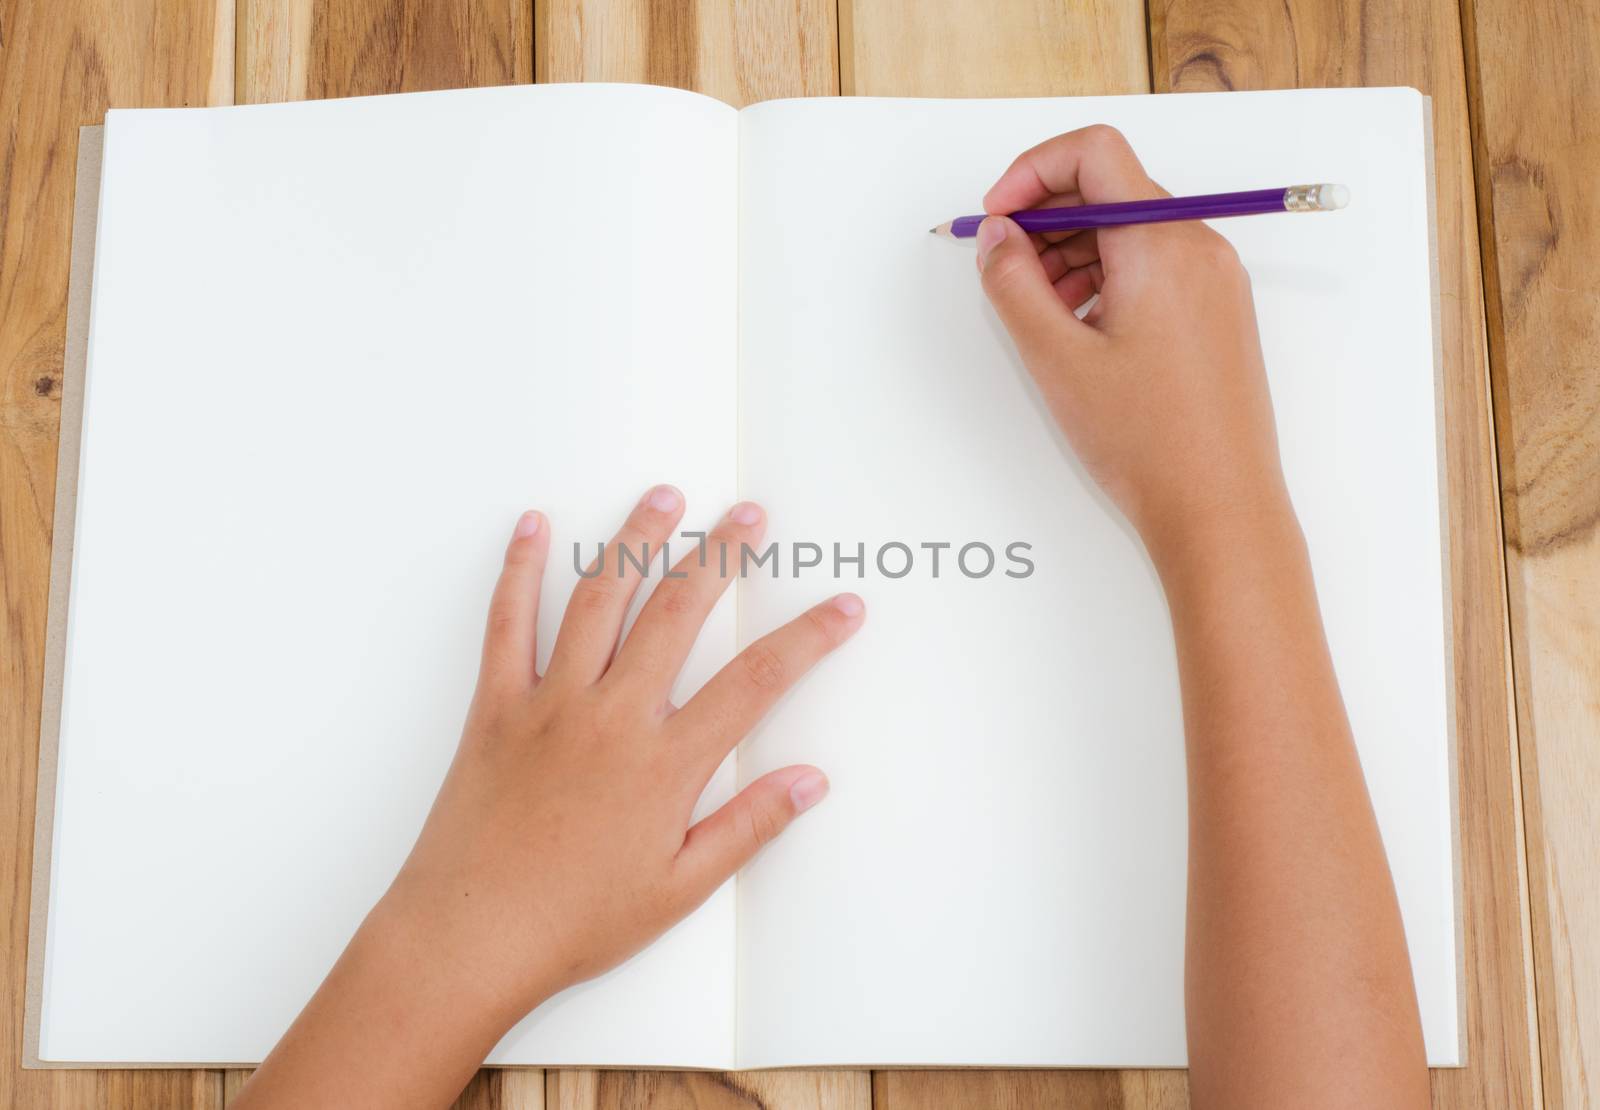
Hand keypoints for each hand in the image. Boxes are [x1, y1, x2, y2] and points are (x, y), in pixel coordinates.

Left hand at [391, 486, 863, 1011]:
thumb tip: (808, 783)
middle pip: (678, 613)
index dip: (808, 638)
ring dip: (635, 542)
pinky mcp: (497, 707)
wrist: (468, 937)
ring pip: (599, 600)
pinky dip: (518, 570)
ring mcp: (550, 703)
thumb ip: (747, 827)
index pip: (755, 682)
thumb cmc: (573, 921)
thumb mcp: (679, 888)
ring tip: (663, 497)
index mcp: (664, 763)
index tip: (842, 607)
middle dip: (721, 554)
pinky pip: (507, 623)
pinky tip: (533, 528)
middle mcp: (612, 717)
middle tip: (748, 515)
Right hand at [975, 125, 1291, 565]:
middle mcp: (1199, 248)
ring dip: (1072, 253)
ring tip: (1039, 313)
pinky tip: (1079, 330)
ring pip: (1130, 231)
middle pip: (1111, 189)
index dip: (1032, 172)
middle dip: (1047, 219)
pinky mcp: (1217, 313)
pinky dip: (1106, 279)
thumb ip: (1012, 283)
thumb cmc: (1148, 442)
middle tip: (1004, 270)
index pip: (1094, 153)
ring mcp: (1214, 280)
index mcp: (1162, 243)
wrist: (1219, 508)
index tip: (997, 216)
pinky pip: (1154, 266)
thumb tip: (996, 235)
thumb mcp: (1056, 358)